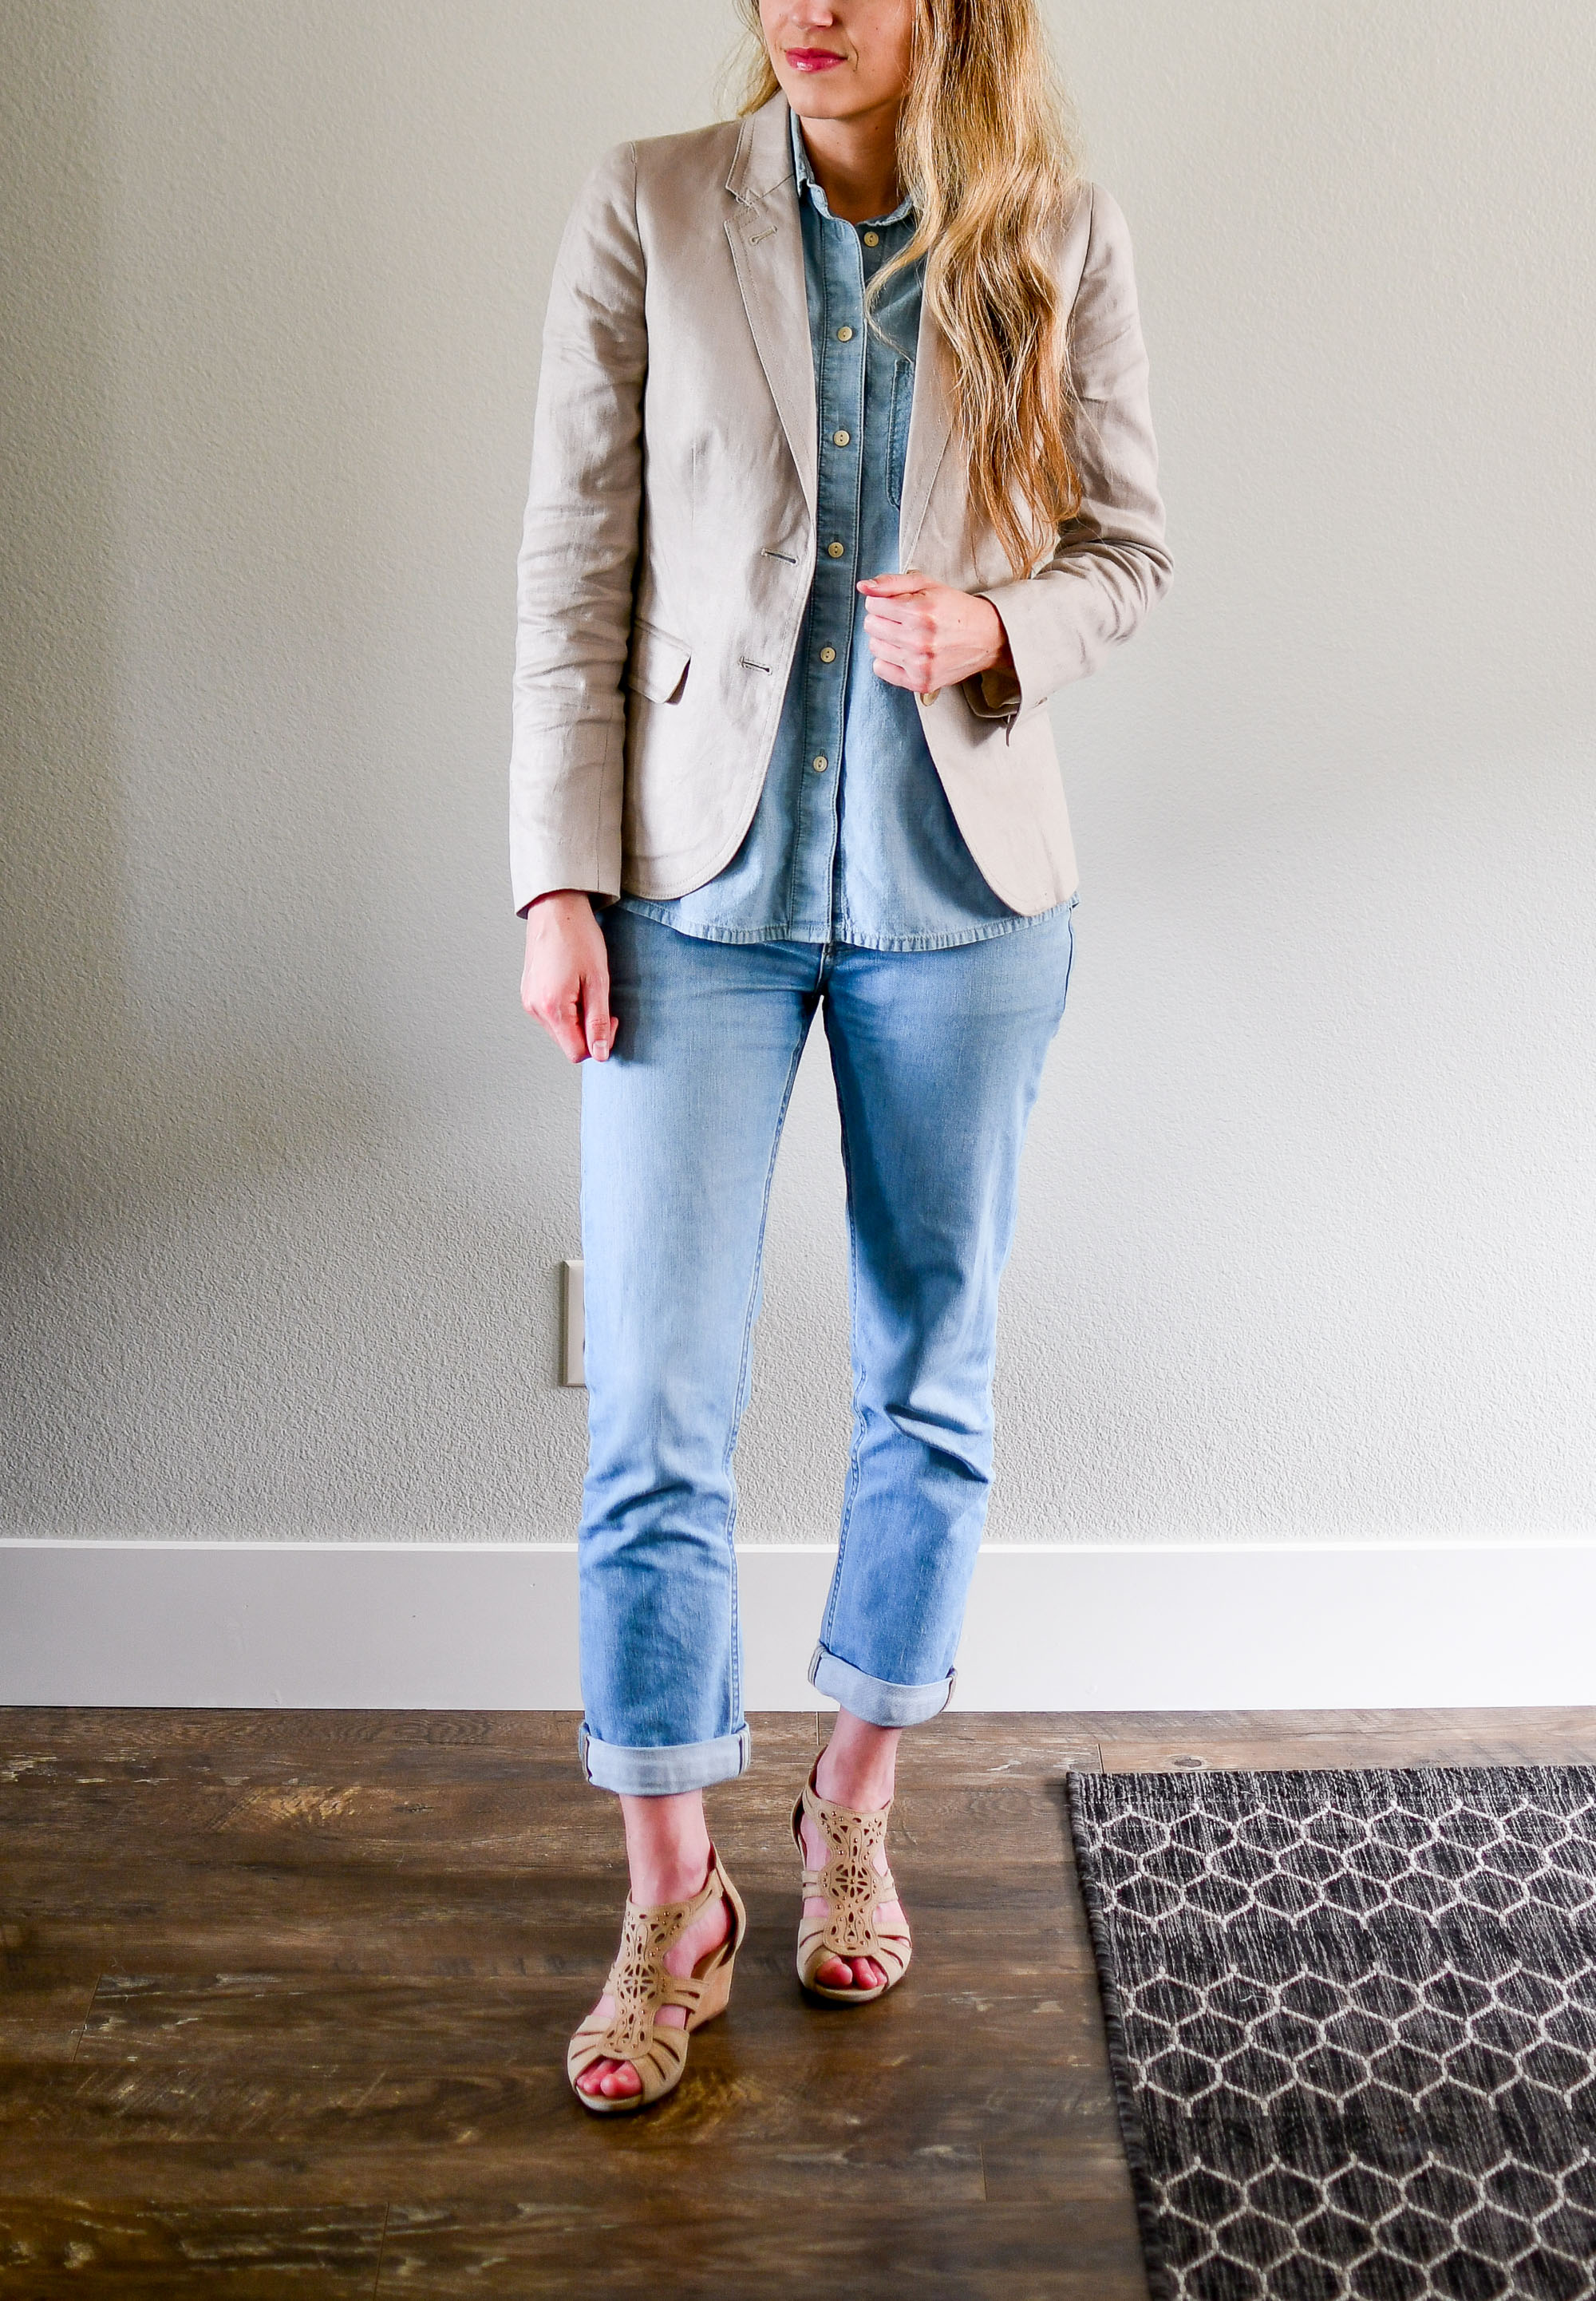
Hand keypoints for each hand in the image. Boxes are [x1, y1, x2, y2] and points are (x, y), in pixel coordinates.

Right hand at [521, 890, 613, 1062]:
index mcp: (552, 1008)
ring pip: (559, 1031)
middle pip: (567, 1043)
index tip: (610, 1018)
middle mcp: (535, 1009)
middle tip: (599, 1000)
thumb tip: (601, 1055)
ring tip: (584, 988)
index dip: (599, 1043)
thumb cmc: (579, 938)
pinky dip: (566, 1009)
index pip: (577, 1053)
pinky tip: (572, 985)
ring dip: (577, 1019)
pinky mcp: (528, 994)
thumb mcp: (598, 981)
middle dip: (588, 1030)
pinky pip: (550, 1016)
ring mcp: (529, 1002)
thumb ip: (599, 1021)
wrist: (556, 909)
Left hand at [857, 571, 1013, 698]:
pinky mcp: (921, 682)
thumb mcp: (927, 585)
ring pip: (875, 647)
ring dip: (886, 639)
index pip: (873, 605)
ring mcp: (920, 665)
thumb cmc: (955, 609)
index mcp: (920, 612)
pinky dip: (888, 660)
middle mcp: (919, 640)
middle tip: (903, 620)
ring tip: (906, 635)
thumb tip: (863, 587)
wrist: (988, 636)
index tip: (897, 604)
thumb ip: (891, 583)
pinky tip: (905, 653)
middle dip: (883, 619)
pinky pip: (881, 669)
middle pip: (871, 626)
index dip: (883, 602)